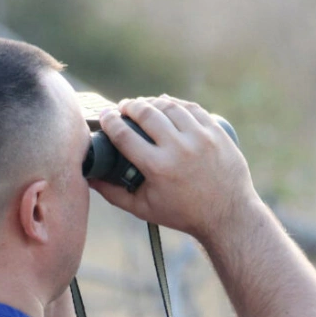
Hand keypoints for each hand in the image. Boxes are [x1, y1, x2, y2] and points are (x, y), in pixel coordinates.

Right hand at [90, 96, 258, 240]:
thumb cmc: (181, 214)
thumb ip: (112, 193)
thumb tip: (88, 178)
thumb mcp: (143, 208)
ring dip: (152, 101)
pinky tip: (166, 103)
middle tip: (123, 107)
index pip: (125, 135)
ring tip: (143, 104)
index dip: (110, 121)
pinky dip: (175, 103)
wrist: (226, 214)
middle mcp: (179, 149)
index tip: (105, 116)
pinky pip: (192, 108)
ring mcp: (200, 138)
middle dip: (130, 106)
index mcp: (157, 168)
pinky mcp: (216, 133)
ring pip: (170, 106)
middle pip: (147, 113)